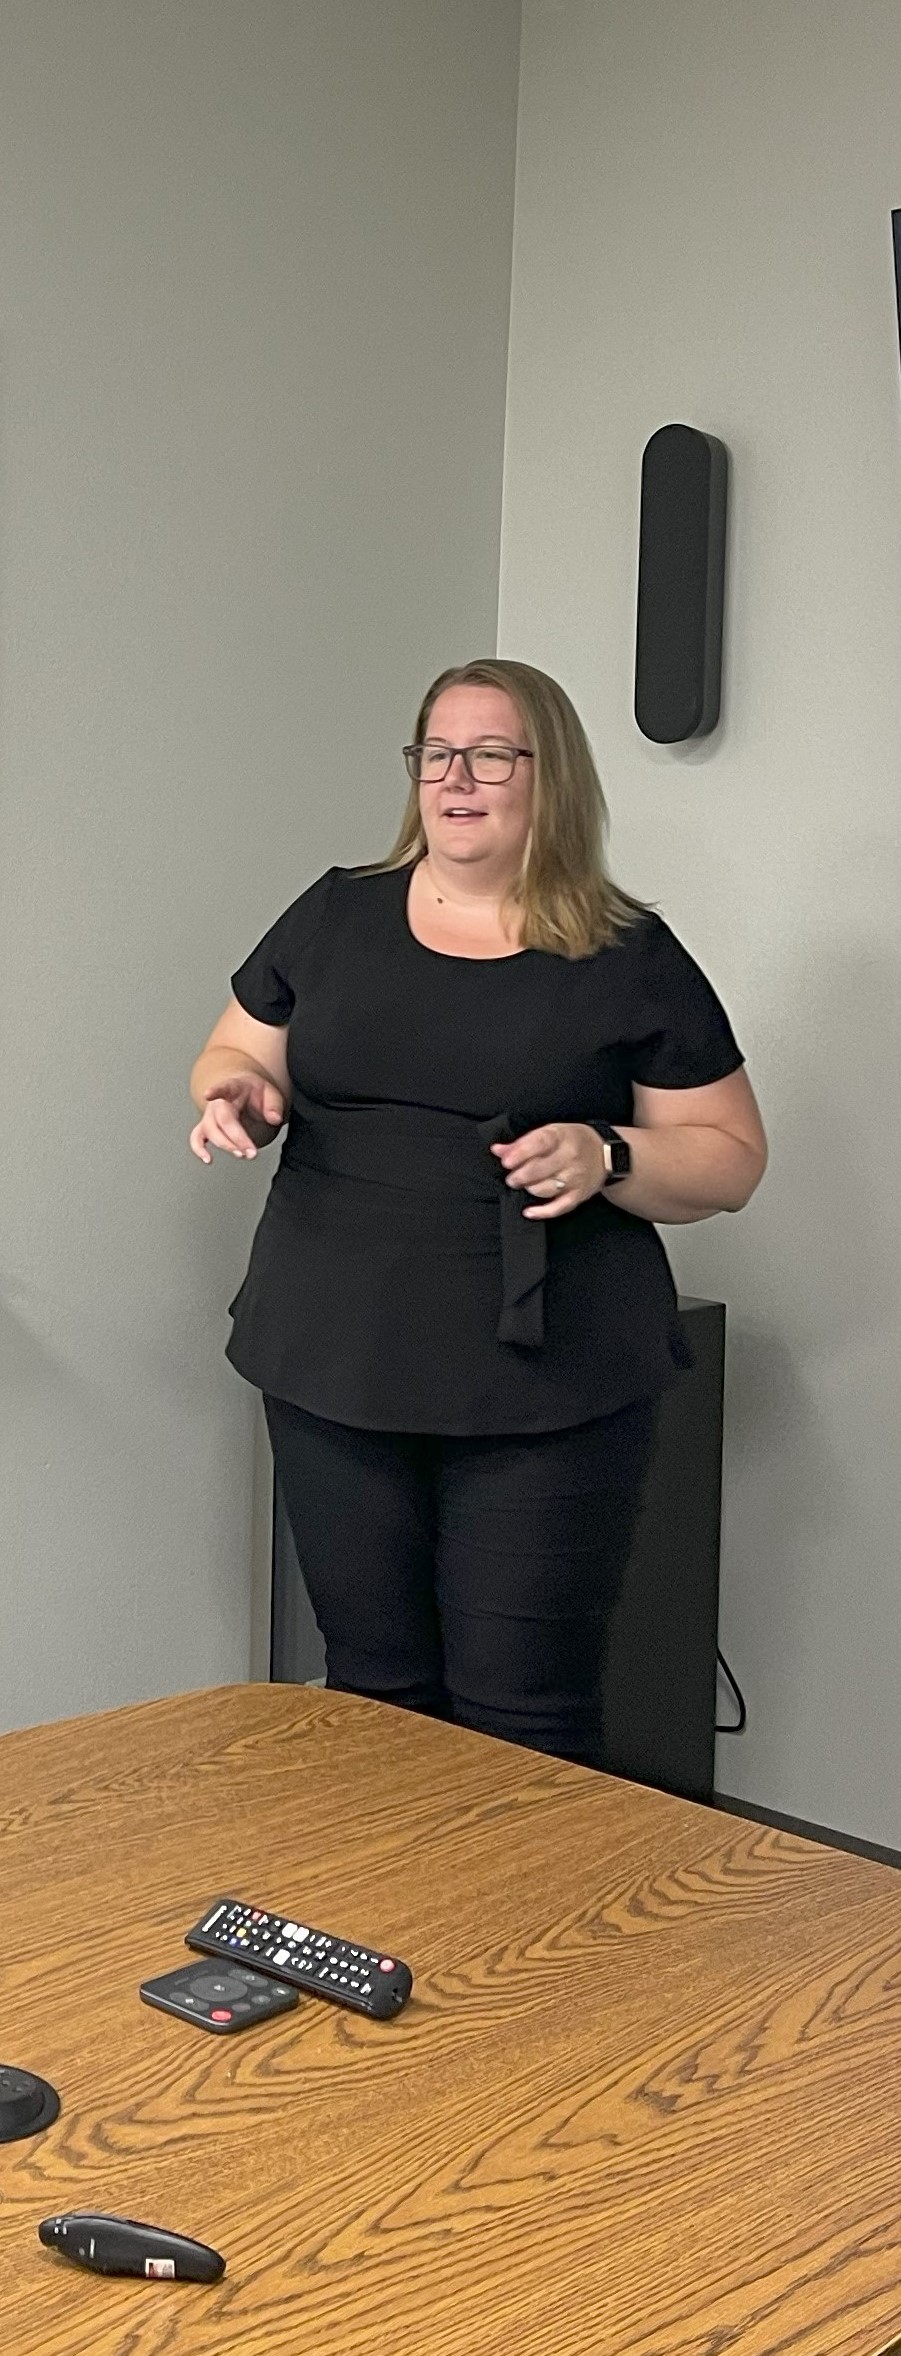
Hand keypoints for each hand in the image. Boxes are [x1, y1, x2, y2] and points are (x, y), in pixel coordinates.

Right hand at [190, 1074, 285, 1164]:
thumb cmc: (255, 1092)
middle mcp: (218, 1102)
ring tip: (243, 1155)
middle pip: (222, 1120)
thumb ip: (274, 1105)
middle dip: (236, 1138)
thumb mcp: (270, 1092)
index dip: (215, 1090)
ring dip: (226, 1145)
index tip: (208, 1094)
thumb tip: (275, 1118)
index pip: (224, 1087)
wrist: (246, 1092)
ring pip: (210, 1131)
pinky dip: (199, 1149)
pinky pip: (196, 1138)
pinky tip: (208, 1159)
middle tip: (251, 1152)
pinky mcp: (207, 1127)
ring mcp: (210, 1115)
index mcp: (233, 1088)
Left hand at [490, 1123, 605, 1218]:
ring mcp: (576, 1178)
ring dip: (529, 1188)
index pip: (539, 1144)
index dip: (520, 1153)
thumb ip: (523, 1142)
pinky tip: (529, 1211)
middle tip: (512, 1178)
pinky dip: (542, 1212)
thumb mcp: (551, 1132)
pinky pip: (558, 1207)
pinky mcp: (579, 1195)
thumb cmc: (572, 1141)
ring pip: (544, 1189)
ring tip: (526, 1184)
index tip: (506, 1161)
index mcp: (562, 1137)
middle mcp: (570, 1157)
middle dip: (519, 1176)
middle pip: (539, 1170)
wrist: (606, 1155)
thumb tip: (497, 1150)